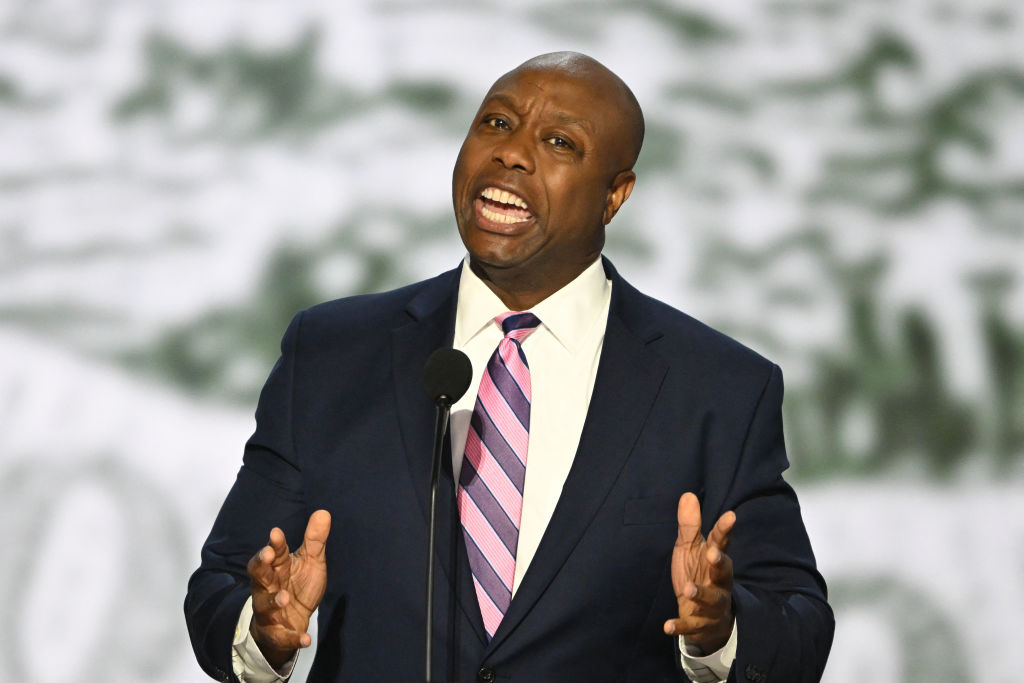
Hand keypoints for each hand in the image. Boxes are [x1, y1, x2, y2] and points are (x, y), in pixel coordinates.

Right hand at [247, 509, 331, 668]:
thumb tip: (323, 512)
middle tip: (268, 557)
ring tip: (285, 599)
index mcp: (277, 567)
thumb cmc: (298, 585)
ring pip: (265, 605)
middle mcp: (268, 587)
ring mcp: (270, 610)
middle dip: (261, 566)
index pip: (273, 553)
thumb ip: (315, 540)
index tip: (276, 534)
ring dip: (274, 602)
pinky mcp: (277, 633)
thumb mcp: (311, 561)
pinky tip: (306, 639)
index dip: (274, 544)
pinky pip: (282, 636)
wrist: (293, 621)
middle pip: (259, 575)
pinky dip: (293, 638)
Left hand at [663, 492, 734, 653]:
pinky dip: (680, 626)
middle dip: (720, 563)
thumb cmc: (698, 574)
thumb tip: (688, 494)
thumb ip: (689, 525)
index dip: (725, 529)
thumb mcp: (690, 549)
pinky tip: (666, 626)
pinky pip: (691, 626)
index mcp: (715, 560)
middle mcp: (719, 582)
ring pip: (711, 600)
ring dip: (700, 594)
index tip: (730, 515)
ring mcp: (711, 604)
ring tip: (688, 589)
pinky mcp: (700, 624)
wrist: (706, 616)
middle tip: (713, 553)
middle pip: (724, 572)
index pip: (722, 542)